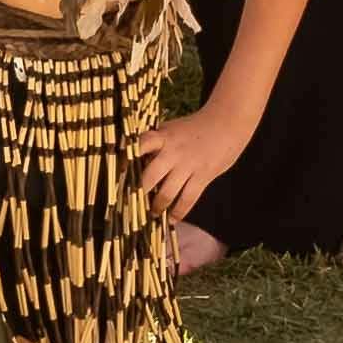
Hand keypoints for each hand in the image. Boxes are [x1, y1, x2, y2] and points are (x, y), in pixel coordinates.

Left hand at [132, 103, 258, 218]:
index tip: (116, 175)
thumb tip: (131, 161)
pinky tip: (172, 219)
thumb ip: (153, 144)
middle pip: (149, 177)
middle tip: (129, 206)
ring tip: (152, 213)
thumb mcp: (170, 129)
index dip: (126, 160)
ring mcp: (188, 165)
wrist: (226, 124)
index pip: (139, 146)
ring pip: (167, 193)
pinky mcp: (203, 176)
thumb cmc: (193, 128)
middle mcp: (172, 152)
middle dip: (137, 194)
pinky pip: (187, 199)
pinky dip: (178, 212)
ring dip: (157, 207)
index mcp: (162, 137)